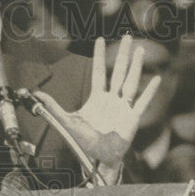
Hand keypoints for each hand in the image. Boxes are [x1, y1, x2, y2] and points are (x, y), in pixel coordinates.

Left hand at [34, 35, 160, 184]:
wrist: (98, 158)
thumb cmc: (84, 142)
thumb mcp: (68, 121)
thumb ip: (54, 107)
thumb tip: (37, 95)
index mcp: (97, 98)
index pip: (99, 72)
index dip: (99, 56)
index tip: (99, 39)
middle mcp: (112, 99)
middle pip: (118, 72)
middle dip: (122, 54)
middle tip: (126, 37)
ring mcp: (123, 107)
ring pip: (131, 82)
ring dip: (136, 66)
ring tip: (140, 50)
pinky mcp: (132, 118)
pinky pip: (143, 102)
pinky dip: (150, 91)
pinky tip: (156, 79)